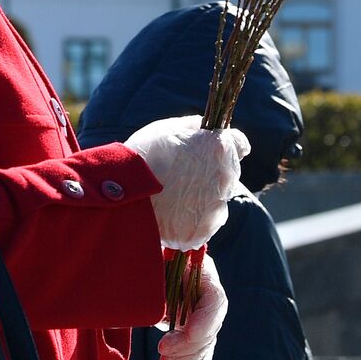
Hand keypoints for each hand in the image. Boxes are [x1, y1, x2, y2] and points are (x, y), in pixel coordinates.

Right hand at [125, 115, 249, 249]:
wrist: (121, 195)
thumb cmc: (142, 155)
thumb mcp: (168, 128)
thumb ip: (195, 127)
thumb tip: (208, 129)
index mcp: (219, 148)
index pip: (239, 144)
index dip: (227, 146)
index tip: (215, 150)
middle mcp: (224, 177)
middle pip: (228, 174)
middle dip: (212, 173)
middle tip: (183, 175)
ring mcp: (216, 207)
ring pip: (218, 201)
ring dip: (204, 199)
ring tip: (174, 197)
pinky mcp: (202, 232)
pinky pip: (205, 225)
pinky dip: (193, 221)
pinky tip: (173, 214)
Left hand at [158, 255, 228, 359]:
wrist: (152, 261)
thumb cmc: (153, 255)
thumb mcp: (156, 258)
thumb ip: (158, 270)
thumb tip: (157, 290)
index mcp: (203, 273)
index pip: (215, 301)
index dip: (206, 320)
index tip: (188, 332)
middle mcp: (206, 296)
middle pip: (210, 327)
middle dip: (189, 344)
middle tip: (163, 350)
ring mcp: (202, 314)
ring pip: (205, 343)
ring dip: (187, 357)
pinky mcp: (193, 330)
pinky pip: (199, 351)